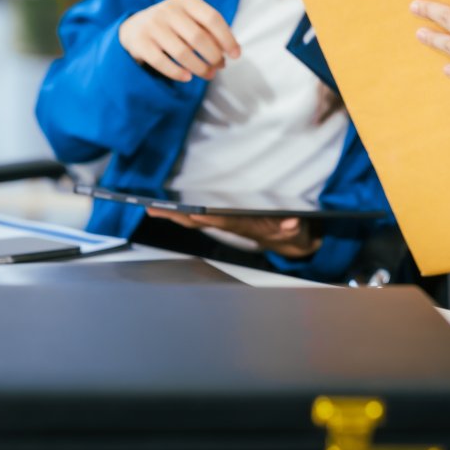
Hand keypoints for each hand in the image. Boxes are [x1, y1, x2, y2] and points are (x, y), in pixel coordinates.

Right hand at [119, 0, 240, 82]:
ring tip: (208, 75)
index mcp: (186, 0)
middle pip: (199, 37)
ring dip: (199, 68)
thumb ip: (210, 31)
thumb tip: (231, 52)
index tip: (236, 55)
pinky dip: (177, 73)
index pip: (213, 19)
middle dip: (214, 56)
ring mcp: (152, 26)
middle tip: (219, 67)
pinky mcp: (140, 43)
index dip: (227, 39)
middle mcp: (168, 10)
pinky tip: (187, 78)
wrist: (135, 26)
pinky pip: (162, 62)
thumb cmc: (174, 25)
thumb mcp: (191, 19)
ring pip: (182, 53)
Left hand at [146, 208, 320, 258]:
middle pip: (200, 221)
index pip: (225, 222)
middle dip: (178, 215)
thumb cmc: (292, 234)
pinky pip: (199, 215)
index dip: (211, 217)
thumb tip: (292, 223)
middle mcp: (231, 226)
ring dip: (173, 214)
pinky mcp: (224, 219)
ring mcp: (225, 224)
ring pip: (194, 219)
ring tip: (151, 208)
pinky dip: (182, 211)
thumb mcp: (298, 233)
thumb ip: (294, 229)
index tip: (195, 212)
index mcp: (247, 227)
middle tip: (155, 209)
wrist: (289, 242)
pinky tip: (167, 207)